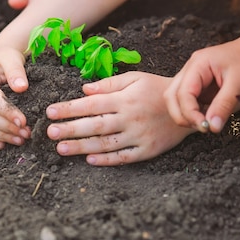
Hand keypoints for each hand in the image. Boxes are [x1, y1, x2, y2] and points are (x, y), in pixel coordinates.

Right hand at [0, 46, 31, 149]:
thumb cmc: (6, 59)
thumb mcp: (11, 58)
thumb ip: (16, 71)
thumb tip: (21, 87)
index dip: (8, 113)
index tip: (24, 121)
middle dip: (8, 128)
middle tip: (27, 133)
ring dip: (3, 136)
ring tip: (21, 139)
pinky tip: (3, 145)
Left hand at [45, 72, 194, 165]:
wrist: (189, 106)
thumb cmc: (156, 88)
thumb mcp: (135, 78)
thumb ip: (109, 84)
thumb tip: (84, 90)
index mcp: (125, 98)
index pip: (91, 104)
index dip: (69, 108)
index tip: (50, 112)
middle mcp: (130, 117)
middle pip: (95, 125)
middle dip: (70, 129)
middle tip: (50, 133)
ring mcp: (139, 135)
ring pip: (106, 144)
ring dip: (82, 147)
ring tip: (61, 149)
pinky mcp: (148, 150)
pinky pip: (124, 157)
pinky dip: (107, 160)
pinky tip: (89, 160)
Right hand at [164, 38, 239, 132]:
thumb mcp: (239, 84)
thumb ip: (223, 106)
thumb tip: (212, 127)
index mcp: (197, 65)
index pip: (182, 94)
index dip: (190, 114)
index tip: (206, 128)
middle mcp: (190, 70)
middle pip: (172, 97)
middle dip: (183, 116)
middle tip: (204, 128)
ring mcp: (194, 77)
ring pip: (177, 100)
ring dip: (187, 115)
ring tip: (208, 123)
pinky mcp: (200, 85)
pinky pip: (190, 101)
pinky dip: (196, 112)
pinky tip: (210, 117)